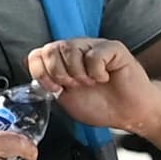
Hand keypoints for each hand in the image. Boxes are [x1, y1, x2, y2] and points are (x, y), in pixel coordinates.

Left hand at [28, 35, 151, 129]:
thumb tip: (31, 68)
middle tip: (74, 86)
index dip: (40, 72)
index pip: (37, 54)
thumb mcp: (66, 99)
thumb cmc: (101, 105)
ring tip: (91, 83)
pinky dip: (96, 71)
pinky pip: (94, 54)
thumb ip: (49, 84)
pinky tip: (104, 78)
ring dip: (77, 73)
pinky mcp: (113, 48)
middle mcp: (76, 49)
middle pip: (50, 49)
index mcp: (62, 61)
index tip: (54, 88)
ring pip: (70, 48)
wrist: (129, 113)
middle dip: (58, 74)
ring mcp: (94, 46)